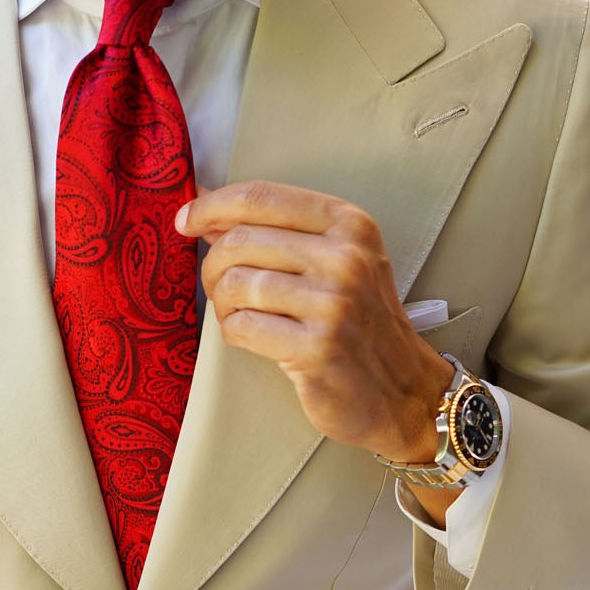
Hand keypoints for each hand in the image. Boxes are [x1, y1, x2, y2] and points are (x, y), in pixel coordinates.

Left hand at [177, 179, 455, 465]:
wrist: (403, 392)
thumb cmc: (360, 324)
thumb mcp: (336, 262)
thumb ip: (278, 231)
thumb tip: (204, 205)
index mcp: (349, 225)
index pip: (261, 197)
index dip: (211, 206)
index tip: (186, 221)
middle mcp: (345, 258)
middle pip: (239, 241)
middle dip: (214, 266)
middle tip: (220, 289)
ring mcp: (333, 304)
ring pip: (235, 284)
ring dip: (222, 304)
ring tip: (238, 316)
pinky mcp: (316, 349)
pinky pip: (242, 327)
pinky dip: (233, 332)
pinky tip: (250, 338)